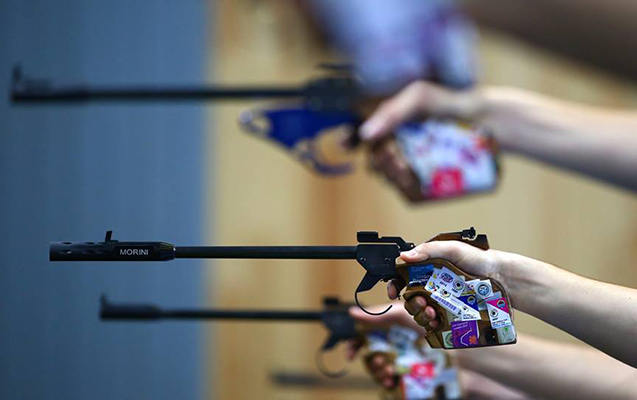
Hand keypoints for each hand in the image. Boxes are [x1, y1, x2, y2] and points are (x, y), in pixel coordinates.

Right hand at [346, 302, 420, 388]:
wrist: (442, 333)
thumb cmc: (420, 318)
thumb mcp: (396, 313)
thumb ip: (373, 315)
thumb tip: (351, 313)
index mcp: (379, 329)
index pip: (359, 339)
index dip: (352, 347)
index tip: (351, 356)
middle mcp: (385, 343)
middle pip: (366, 357)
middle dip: (369, 362)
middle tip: (379, 360)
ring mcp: (393, 356)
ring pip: (376, 369)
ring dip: (379, 372)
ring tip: (389, 369)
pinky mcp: (402, 367)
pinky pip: (388, 379)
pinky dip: (387, 381)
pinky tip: (391, 380)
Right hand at [360, 81, 484, 201]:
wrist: (485, 119)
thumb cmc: (449, 102)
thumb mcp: (419, 97)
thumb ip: (392, 112)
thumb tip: (366, 133)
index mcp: (388, 124)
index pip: (358, 135)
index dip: (348, 140)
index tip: (347, 143)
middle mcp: (395, 145)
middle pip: (373, 160)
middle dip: (380, 161)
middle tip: (394, 158)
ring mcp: (410, 164)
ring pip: (389, 178)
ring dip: (392, 176)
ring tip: (406, 170)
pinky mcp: (425, 181)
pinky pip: (408, 194)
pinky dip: (408, 191)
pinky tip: (415, 184)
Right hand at [387, 240, 505, 329]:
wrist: (500, 277)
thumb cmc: (478, 259)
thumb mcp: (452, 249)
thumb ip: (428, 250)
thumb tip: (404, 256)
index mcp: (427, 268)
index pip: (403, 277)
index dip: (395, 284)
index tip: (394, 292)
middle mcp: (431, 285)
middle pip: (409, 297)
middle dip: (411, 302)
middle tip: (421, 302)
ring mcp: (440, 300)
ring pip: (419, 311)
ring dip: (420, 313)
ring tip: (431, 312)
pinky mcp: (449, 314)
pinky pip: (433, 323)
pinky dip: (430, 324)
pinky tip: (436, 320)